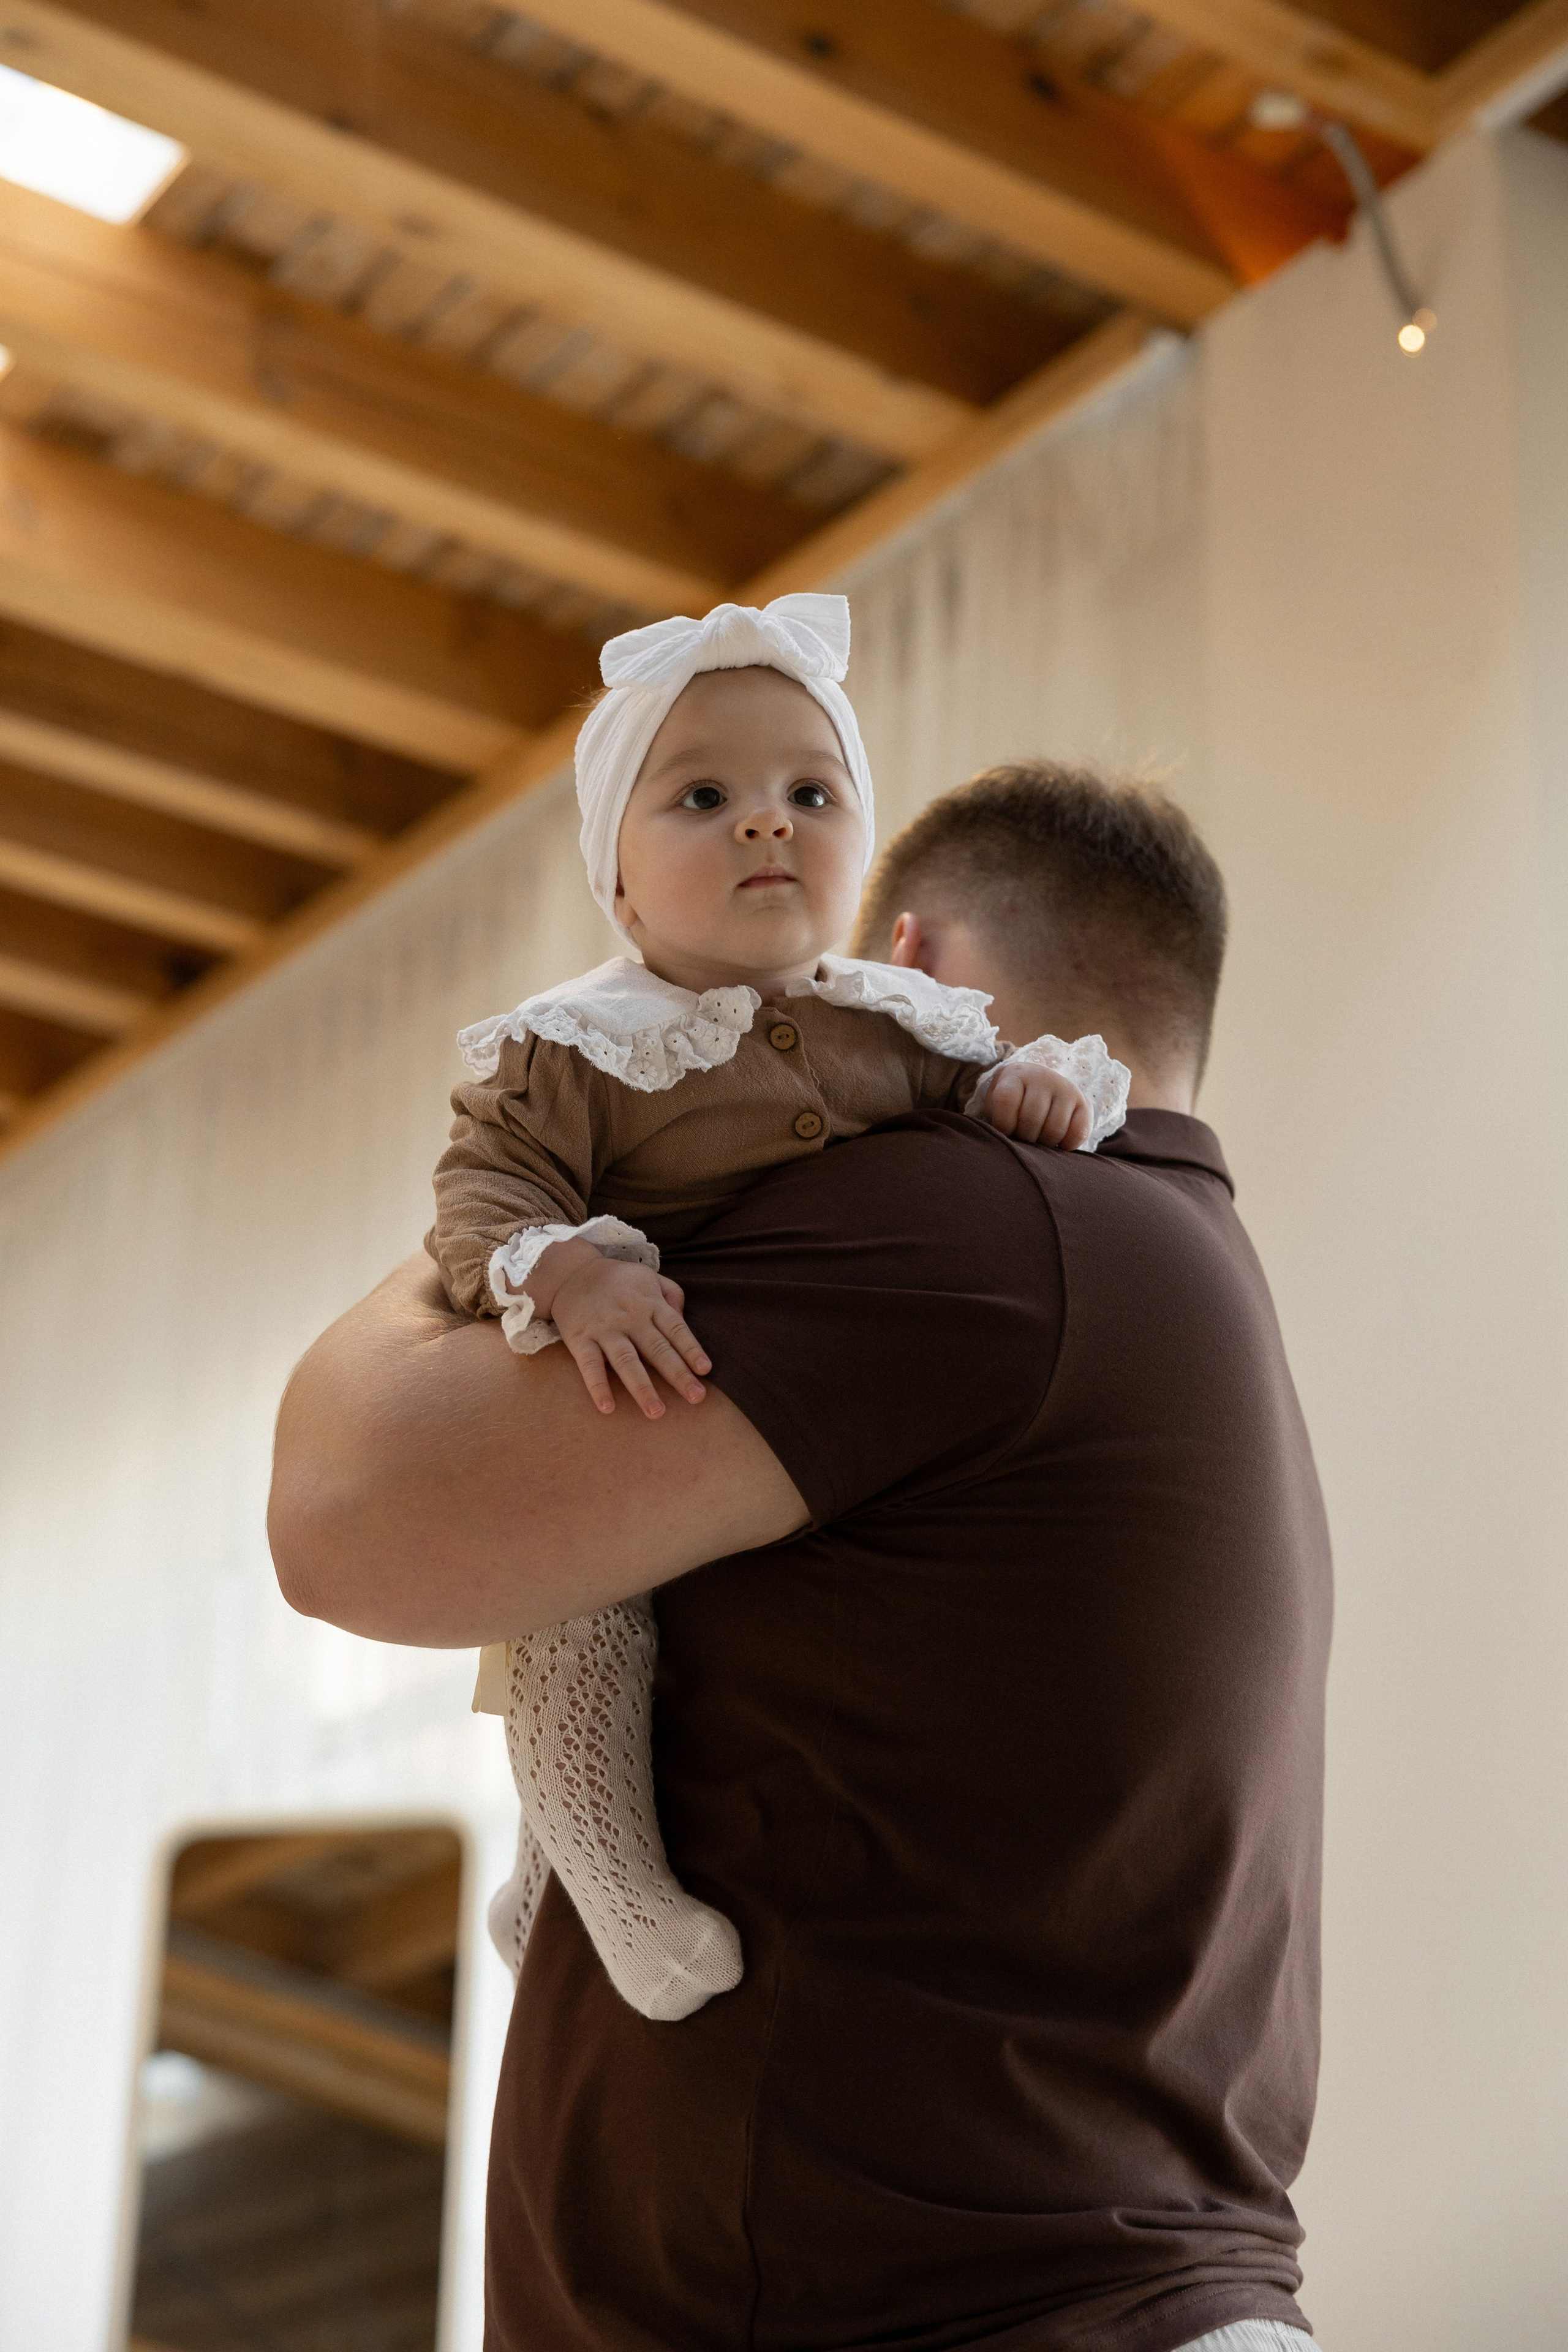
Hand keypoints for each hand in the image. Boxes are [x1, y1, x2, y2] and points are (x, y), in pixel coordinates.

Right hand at [524, 1241, 710, 1418]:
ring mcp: (605, 1329)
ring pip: (626, 1361)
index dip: (691, 1349)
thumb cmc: (618, 1280)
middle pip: (657, 1349)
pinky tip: (607, 1407)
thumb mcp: (650, 1277)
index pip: (676, 1329)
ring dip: (642, 1388)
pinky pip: (590, 1365)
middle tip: (696, 1398)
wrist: (570, 1272)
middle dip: (678, 1375)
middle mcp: (630, 1317)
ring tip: (657, 1412)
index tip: (705, 1370)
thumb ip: (672, 1296)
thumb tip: (685, 1321)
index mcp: (650, 1303)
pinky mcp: (580, 1339)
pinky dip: (598, 1386)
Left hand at [975, 1061, 1090, 1148]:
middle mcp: (1043, 1078)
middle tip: (1023, 1137)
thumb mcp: (996, 1104)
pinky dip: (1066, 1145)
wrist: (1038, 1087)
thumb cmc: (1012, 1104)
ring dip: (1044, 1144)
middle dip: (1024, 1137)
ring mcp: (1066, 1090)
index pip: (1006, 1100)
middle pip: (1031, 1119)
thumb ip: (994, 1119)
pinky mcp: (1084, 1105)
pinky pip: (1078, 1133)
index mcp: (1016, 1075)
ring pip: (1054, 1129)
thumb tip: (1001, 1146)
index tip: (1004, 1131)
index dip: (1003, 1124)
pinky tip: (1058, 1143)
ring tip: (1038, 1139)